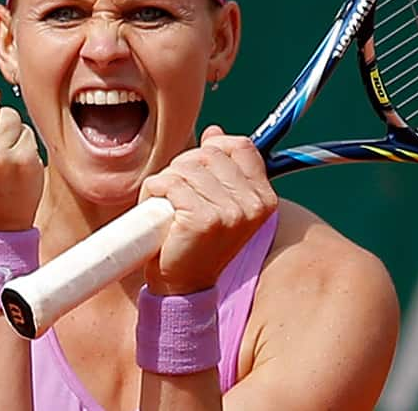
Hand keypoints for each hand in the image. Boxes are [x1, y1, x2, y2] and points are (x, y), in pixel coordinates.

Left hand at [140, 125, 277, 294]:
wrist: (184, 286)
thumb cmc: (198, 241)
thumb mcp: (219, 201)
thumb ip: (221, 165)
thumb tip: (214, 132)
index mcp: (264, 198)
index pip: (240, 146)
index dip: (214, 148)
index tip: (199, 169)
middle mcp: (252, 205)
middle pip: (208, 154)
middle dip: (184, 167)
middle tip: (178, 196)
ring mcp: (230, 213)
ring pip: (185, 167)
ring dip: (166, 182)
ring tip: (168, 207)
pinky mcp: (203, 220)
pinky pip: (168, 183)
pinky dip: (153, 193)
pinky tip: (158, 212)